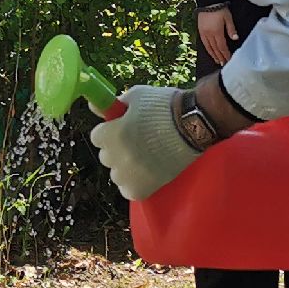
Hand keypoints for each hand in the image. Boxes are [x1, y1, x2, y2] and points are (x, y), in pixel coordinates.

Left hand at [88, 85, 200, 200]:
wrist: (195, 124)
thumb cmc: (165, 105)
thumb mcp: (137, 96)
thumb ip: (113, 104)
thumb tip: (94, 106)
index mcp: (112, 133)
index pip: (96, 137)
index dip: (110, 131)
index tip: (122, 127)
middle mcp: (117, 156)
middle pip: (106, 156)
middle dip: (117, 148)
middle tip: (137, 141)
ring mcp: (130, 174)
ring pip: (116, 175)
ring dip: (125, 167)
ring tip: (144, 157)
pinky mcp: (144, 188)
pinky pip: (128, 191)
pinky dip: (134, 184)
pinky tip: (146, 172)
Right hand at [197, 7, 239, 65]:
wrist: (208, 1)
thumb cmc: (219, 8)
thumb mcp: (228, 17)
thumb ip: (231, 29)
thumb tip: (235, 38)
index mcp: (217, 32)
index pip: (222, 47)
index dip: (225, 54)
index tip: (229, 60)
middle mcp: (209, 34)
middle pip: (215, 49)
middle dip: (220, 57)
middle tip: (223, 64)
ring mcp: (204, 33)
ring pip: (209, 47)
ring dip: (213, 55)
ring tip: (217, 61)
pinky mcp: (200, 31)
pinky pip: (204, 43)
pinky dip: (208, 49)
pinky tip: (210, 52)